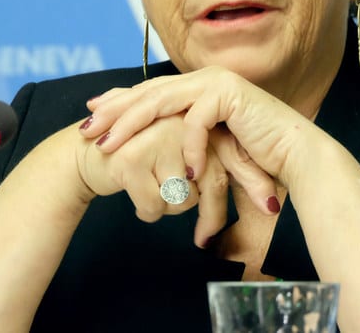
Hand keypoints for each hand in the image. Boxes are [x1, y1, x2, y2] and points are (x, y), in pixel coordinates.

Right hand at [77, 112, 277, 245]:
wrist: (87, 153)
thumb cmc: (142, 161)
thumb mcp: (182, 160)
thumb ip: (216, 171)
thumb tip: (268, 203)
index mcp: (196, 118)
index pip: (232, 156)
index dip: (253, 182)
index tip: (272, 209)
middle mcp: (179, 122)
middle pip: (211, 182)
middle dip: (210, 218)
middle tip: (204, 242)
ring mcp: (155, 138)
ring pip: (183, 199)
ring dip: (168, 209)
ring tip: (151, 191)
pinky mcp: (131, 158)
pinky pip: (156, 206)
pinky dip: (147, 211)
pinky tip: (134, 195)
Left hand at [83, 67, 320, 188]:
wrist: (295, 155)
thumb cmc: (254, 154)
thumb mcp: (208, 147)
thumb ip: (183, 139)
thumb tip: (156, 152)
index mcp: (198, 86)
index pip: (150, 90)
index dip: (118, 102)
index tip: (89, 115)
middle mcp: (204, 78)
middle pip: (148, 92)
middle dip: (114, 111)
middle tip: (86, 129)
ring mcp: (216, 83)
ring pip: (162, 101)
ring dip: (131, 124)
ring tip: (109, 146)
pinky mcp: (230, 95)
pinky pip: (196, 121)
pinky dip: (186, 147)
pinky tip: (180, 171)